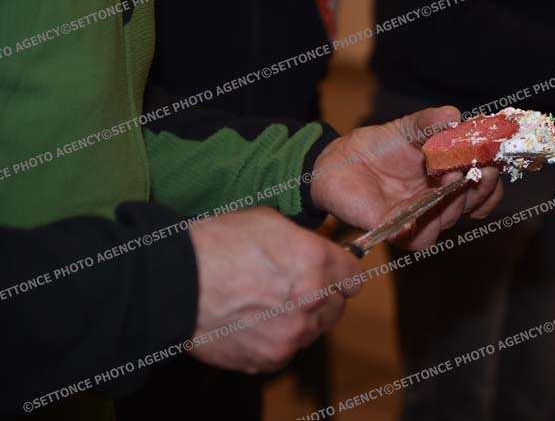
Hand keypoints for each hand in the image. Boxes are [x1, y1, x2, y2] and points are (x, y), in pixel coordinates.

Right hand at [187, 207, 360, 373]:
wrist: (174, 284)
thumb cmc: (215, 245)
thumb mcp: (267, 221)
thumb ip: (302, 239)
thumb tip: (315, 247)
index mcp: (316, 262)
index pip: (355, 275)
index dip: (342, 272)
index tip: (333, 273)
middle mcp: (311, 300)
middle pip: (338, 305)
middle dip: (324, 296)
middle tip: (297, 288)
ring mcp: (292, 333)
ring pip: (315, 329)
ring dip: (302, 318)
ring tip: (269, 304)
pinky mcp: (271, 357)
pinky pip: (288, 350)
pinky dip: (277, 339)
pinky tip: (254, 322)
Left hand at [310, 106, 503, 250]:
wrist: (339, 160)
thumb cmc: (379, 145)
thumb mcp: (408, 128)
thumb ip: (430, 122)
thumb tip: (454, 115)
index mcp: (449, 178)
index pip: (482, 185)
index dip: (492, 178)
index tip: (493, 162)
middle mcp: (439, 201)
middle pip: (473, 205)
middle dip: (481, 188)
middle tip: (480, 170)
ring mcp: (418, 217)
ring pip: (448, 222)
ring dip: (454, 203)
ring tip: (451, 179)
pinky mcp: (395, 229)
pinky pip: (416, 236)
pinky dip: (421, 225)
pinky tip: (420, 211)